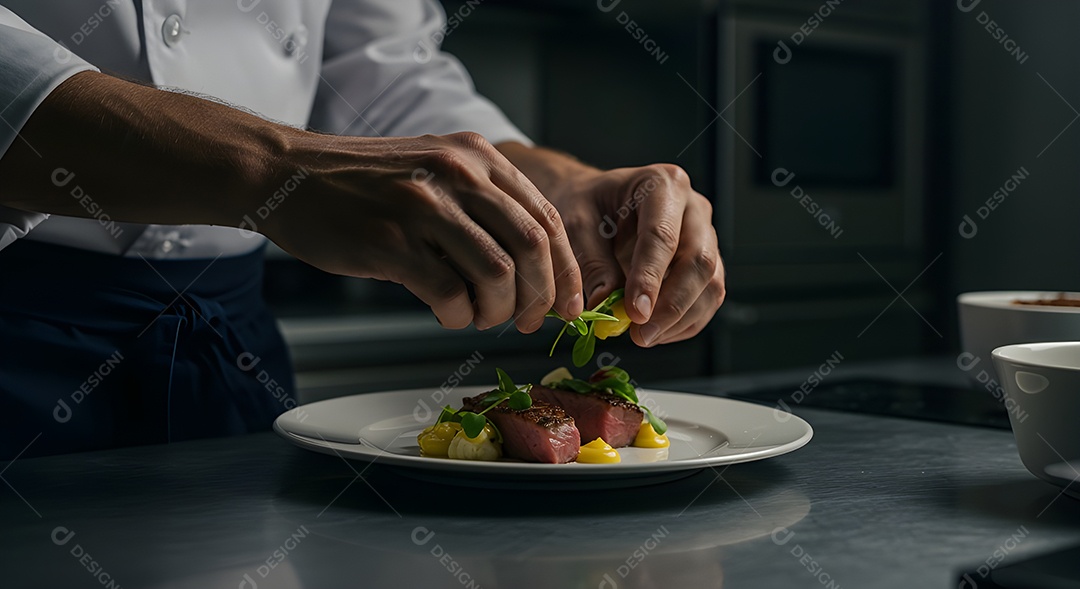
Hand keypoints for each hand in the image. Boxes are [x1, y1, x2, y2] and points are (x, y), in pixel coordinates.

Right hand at [262, 131, 582, 331]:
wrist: (288, 174)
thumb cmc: (364, 183)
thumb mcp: (435, 168)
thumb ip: (482, 205)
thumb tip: (532, 271)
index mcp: (477, 156)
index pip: (545, 218)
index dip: (566, 270)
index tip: (569, 305)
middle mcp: (458, 173)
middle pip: (531, 247)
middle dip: (540, 296)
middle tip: (528, 322)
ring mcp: (424, 206)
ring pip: (496, 274)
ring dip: (496, 311)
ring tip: (478, 317)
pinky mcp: (390, 241)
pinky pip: (448, 293)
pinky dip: (457, 316)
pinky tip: (446, 314)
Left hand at [549, 163, 724, 346]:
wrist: (597, 203)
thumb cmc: (588, 207)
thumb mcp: (576, 223)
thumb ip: (591, 261)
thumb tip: (604, 303)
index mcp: (662, 185)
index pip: (662, 236)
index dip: (650, 278)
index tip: (635, 312)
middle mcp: (694, 208)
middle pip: (699, 261)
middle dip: (671, 305)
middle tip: (640, 334)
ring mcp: (706, 236)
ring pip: (711, 284)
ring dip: (680, 319)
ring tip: (643, 337)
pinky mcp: (707, 264)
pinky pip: (708, 298)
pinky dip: (685, 323)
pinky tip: (657, 332)